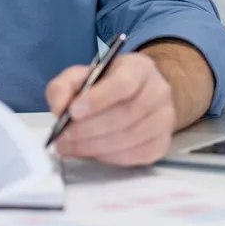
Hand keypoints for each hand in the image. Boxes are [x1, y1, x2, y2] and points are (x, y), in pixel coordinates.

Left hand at [45, 53, 174, 165]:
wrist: (135, 95)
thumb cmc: (106, 85)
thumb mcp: (82, 75)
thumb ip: (64, 87)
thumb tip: (59, 109)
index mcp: (139, 67)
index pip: (123, 83)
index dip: (97, 100)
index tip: (72, 112)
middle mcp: (158, 91)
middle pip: (126, 114)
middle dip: (89, 129)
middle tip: (63, 138)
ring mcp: (164, 119)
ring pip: (130, 138)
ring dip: (95, 146)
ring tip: (70, 147)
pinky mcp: (162, 143)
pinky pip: (136, 156)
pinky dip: (110, 157)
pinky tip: (92, 152)